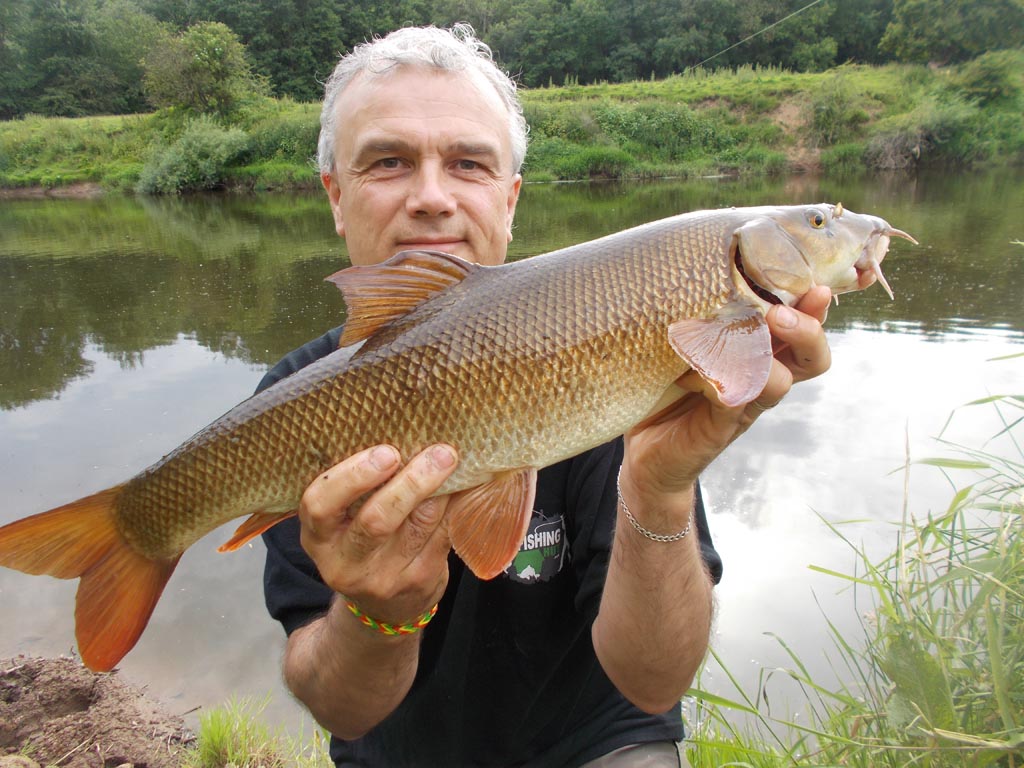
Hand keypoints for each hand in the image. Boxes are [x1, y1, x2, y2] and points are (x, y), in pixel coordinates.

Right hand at [297, 443, 457, 625]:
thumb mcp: (342, 522)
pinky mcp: (418, 582)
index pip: (319, 506)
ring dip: (440, 488)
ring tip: (451, 458)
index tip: (386, 452)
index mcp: (317, 537)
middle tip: (437, 452)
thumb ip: (356, 487)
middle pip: (376, 520)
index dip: (351, 477)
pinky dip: (455, 505)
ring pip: (418, 525)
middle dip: (410, 482)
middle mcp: (344, 562)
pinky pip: (442, 536)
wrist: (382, 608)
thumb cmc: (360, 543)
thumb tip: (401, 428)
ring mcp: (383, 577)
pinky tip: (464, 483)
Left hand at [620, 287, 831, 510]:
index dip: (816, 309)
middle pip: (812, 358)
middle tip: (779, 314)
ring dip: (761, 355)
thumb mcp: (683, 342)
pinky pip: (734, 401)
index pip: (804, 328)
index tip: (816, 287)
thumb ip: (700, 313)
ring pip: (780, 381)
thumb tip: (697, 263)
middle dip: (806, 331)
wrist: (645, 454)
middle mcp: (762, 380)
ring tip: (736, 340)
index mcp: (762, 354)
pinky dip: (718, 382)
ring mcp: (744, 406)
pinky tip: (694, 373)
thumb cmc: (664, 388)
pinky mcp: (720, 428)